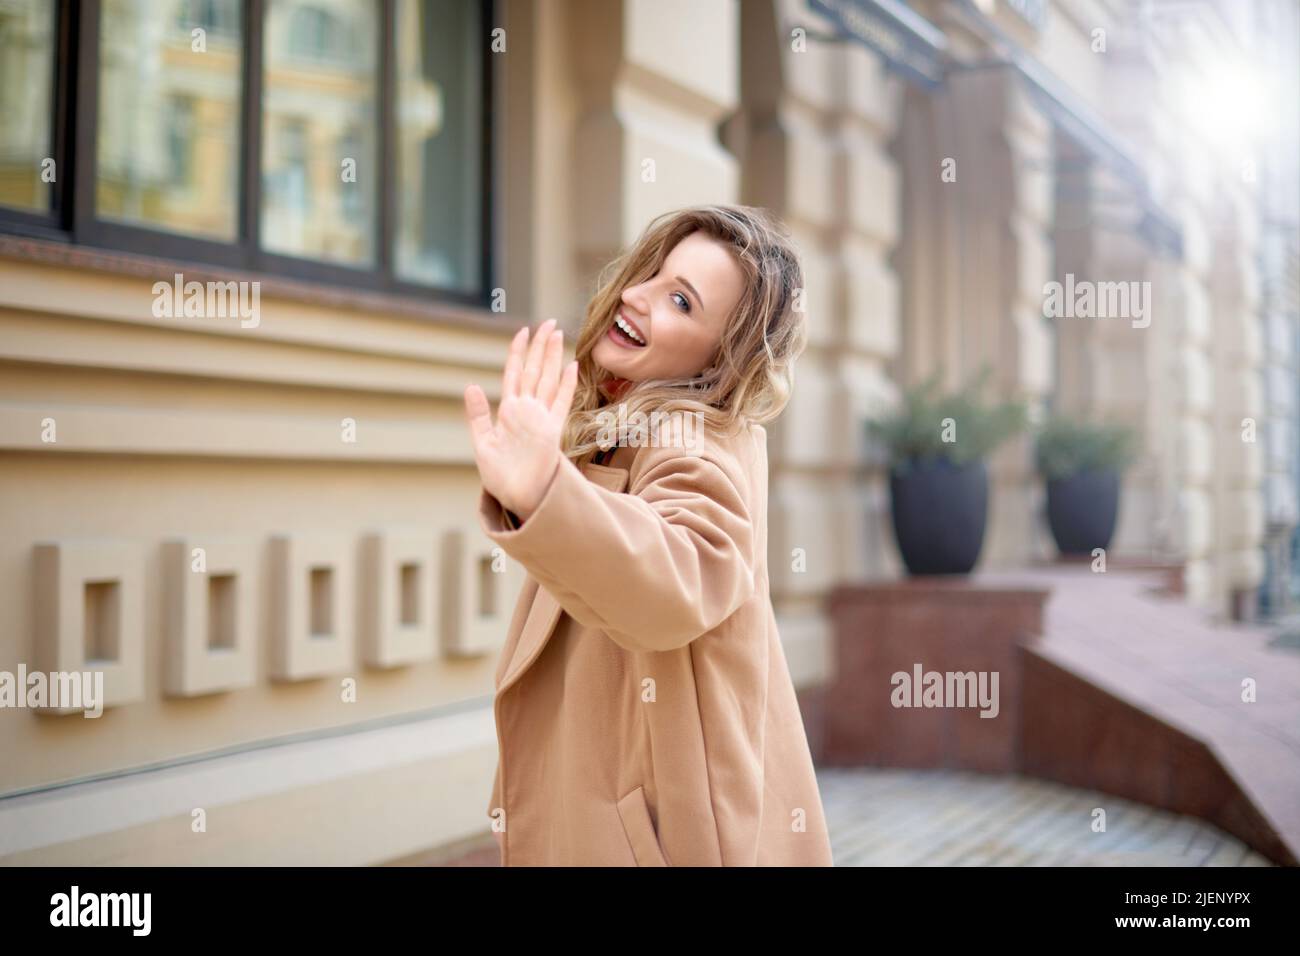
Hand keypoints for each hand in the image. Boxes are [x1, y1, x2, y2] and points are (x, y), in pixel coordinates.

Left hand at [464, 318, 578, 519]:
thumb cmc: (501, 477)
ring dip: (552, 357)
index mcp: (509, 412)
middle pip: (535, 371)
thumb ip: (478, 415)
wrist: (518, 499)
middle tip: (548, 323)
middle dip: (540, 346)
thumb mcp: (483, 443)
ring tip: (558, 333)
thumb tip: (470, 386)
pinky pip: (561, 402)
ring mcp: (542, 419)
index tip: (523, 331)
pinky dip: (566, 385)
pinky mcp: (553, 431)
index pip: (514, 374)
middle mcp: (527, 411)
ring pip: (548, 380)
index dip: (518, 352)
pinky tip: (571, 366)